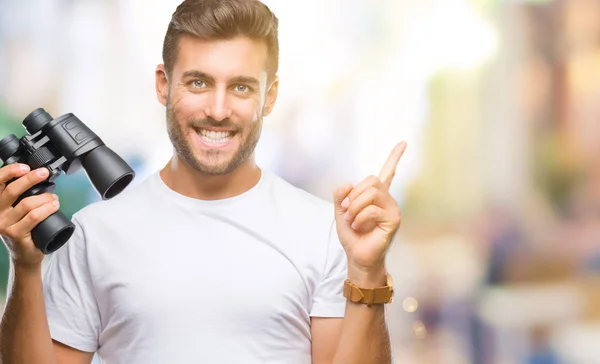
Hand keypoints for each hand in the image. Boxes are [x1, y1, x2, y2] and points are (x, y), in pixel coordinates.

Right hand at [0, 164, 59, 268]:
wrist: (25, 254)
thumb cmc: (24, 229)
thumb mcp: (18, 210)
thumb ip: (21, 196)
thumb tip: (37, 176)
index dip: (9, 171)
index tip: (25, 167)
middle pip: (11, 191)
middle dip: (30, 179)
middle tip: (44, 174)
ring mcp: (4, 225)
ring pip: (26, 204)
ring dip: (44, 198)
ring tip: (54, 198)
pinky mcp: (15, 234)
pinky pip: (33, 217)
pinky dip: (46, 209)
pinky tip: (54, 206)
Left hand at [334, 142, 405, 282]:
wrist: (357, 257)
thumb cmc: (352, 236)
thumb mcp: (340, 212)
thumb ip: (340, 196)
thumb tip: (348, 184)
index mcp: (376, 196)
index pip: (388, 172)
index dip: (394, 157)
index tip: (403, 142)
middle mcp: (388, 199)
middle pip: (371, 180)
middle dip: (353, 195)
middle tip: (346, 211)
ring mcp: (392, 209)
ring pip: (372, 192)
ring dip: (355, 206)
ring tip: (351, 220)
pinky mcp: (394, 220)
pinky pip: (373, 209)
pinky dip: (359, 218)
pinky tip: (358, 227)